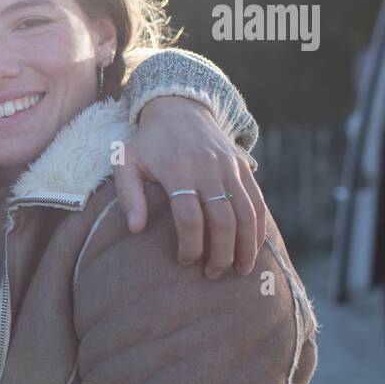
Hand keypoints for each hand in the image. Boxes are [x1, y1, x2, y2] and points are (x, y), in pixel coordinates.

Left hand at [113, 97, 265, 278]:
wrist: (179, 109)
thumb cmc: (147, 144)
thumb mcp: (125, 163)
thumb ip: (128, 195)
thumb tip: (134, 229)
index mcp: (178, 169)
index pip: (189, 216)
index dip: (190, 244)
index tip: (185, 262)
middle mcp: (208, 168)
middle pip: (223, 219)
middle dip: (220, 253)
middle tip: (212, 274)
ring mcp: (230, 167)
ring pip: (247, 213)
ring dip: (246, 246)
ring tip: (240, 271)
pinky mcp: (244, 167)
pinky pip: (258, 202)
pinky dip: (259, 228)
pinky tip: (253, 248)